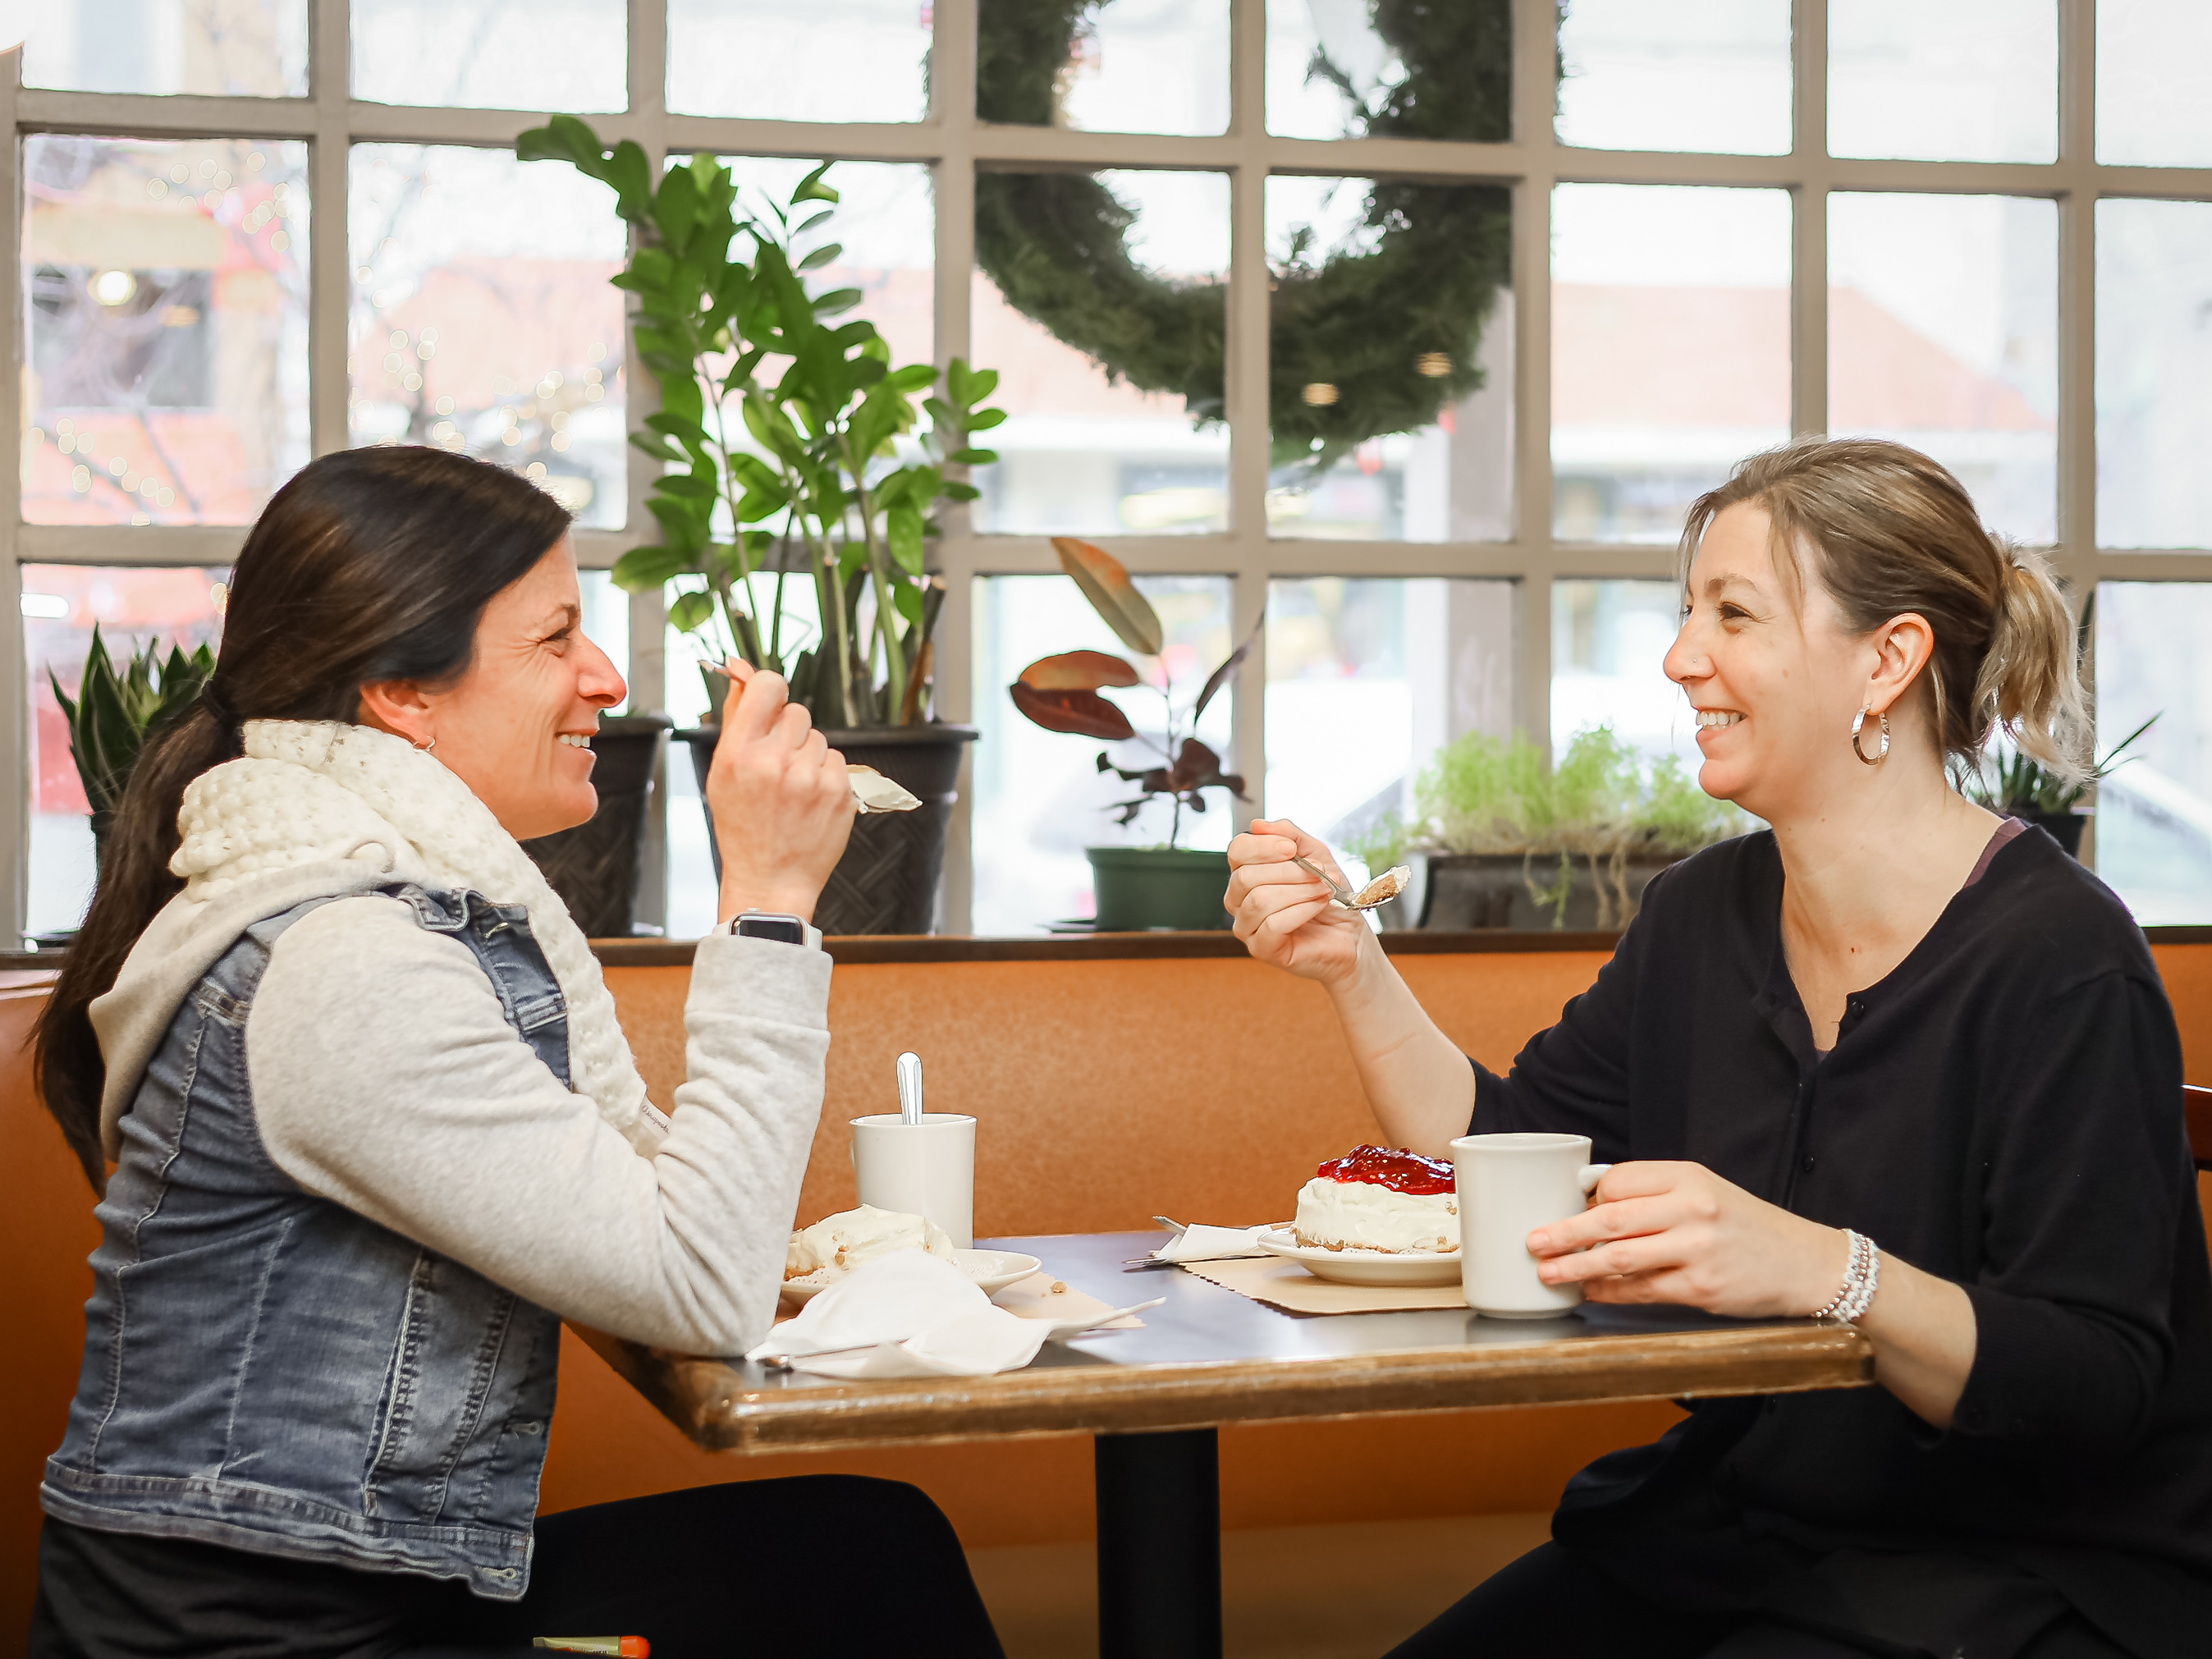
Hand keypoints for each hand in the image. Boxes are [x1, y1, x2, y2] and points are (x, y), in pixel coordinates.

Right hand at [707, 659, 854, 924]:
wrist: (770, 879)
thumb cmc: (743, 827)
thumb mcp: (722, 773)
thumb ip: (736, 718)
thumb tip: (741, 670)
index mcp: (739, 754)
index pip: (767, 687)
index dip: (770, 689)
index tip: (770, 704)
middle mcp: (775, 762)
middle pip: (797, 712)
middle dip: (788, 731)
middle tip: (777, 764)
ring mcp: (810, 778)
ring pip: (818, 737)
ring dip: (807, 755)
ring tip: (792, 788)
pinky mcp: (838, 792)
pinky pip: (835, 759)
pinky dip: (825, 774)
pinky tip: (809, 798)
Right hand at [1225, 819, 1371, 986]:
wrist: (1349, 935)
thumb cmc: (1330, 898)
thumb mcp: (1316, 856)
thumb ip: (1290, 836)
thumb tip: (1259, 825)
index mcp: (1247, 874)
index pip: (1237, 851)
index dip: (1263, 846)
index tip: (1293, 849)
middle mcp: (1239, 900)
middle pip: (1247, 876)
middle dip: (1290, 872)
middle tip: (1320, 874)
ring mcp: (1247, 927)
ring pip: (1260, 900)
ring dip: (1300, 891)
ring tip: (1324, 891)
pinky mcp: (1261, 949)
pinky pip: (1272, 924)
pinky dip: (1301, 911)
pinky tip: (1318, 906)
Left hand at [1524, 1161, 1850, 1318]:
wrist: (1806, 1262)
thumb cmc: (1746, 1226)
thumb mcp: (1705, 1191)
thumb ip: (1656, 1194)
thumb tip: (1593, 1206)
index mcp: (1688, 1176)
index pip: (1618, 1181)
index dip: (1586, 1199)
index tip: (1565, 1210)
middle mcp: (1691, 1208)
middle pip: (1611, 1219)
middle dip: (1564, 1233)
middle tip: (1533, 1242)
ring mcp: (1697, 1249)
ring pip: (1620, 1257)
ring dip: (1577, 1267)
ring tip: (1549, 1272)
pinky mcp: (1702, 1287)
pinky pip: (1642, 1290)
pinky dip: (1611, 1292)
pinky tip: (1592, 1293)